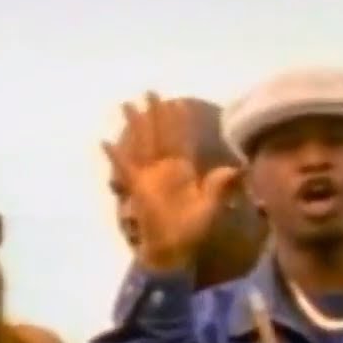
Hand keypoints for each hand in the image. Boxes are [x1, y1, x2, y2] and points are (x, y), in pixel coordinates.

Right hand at [102, 92, 239, 271]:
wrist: (173, 250)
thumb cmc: (192, 230)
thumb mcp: (211, 206)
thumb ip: (221, 185)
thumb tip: (238, 167)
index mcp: (183, 170)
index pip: (181, 139)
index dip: (180, 122)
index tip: (178, 101)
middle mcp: (165, 168)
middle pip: (159, 134)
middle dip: (156, 114)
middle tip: (151, 91)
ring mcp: (149, 177)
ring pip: (142, 144)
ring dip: (135, 125)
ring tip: (126, 104)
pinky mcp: (137, 188)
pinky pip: (125, 169)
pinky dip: (115, 156)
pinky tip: (105, 141)